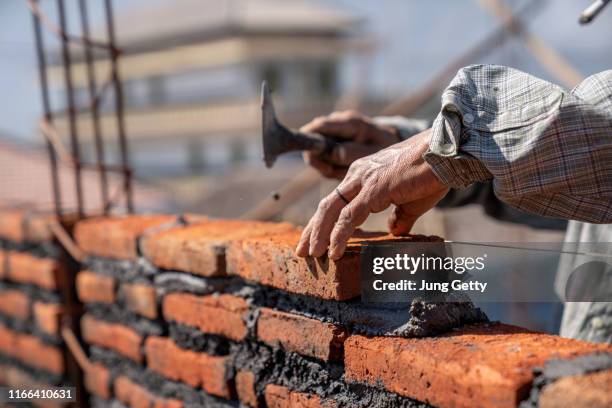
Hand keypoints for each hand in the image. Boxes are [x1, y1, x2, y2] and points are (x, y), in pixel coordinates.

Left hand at [296, 129, 448, 259]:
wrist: (446, 155)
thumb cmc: (431, 174)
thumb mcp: (410, 201)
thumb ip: (398, 216)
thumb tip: (395, 231)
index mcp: (364, 176)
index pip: (336, 202)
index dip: (322, 223)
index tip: (315, 242)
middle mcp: (358, 175)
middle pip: (326, 206)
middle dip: (311, 230)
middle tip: (302, 252)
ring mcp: (364, 181)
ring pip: (331, 210)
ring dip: (319, 235)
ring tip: (312, 255)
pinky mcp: (375, 189)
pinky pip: (349, 216)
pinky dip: (338, 235)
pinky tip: (333, 251)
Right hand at [300, 110, 400, 178]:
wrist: (391, 143)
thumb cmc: (384, 147)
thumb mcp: (373, 151)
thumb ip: (354, 152)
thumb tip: (334, 152)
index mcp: (349, 122)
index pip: (318, 126)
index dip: (309, 142)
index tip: (315, 160)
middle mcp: (338, 121)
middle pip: (313, 138)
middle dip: (320, 158)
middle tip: (335, 170)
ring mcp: (334, 128)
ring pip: (316, 149)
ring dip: (326, 163)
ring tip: (344, 168)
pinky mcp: (332, 137)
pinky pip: (323, 155)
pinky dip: (330, 164)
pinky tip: (344, 166)